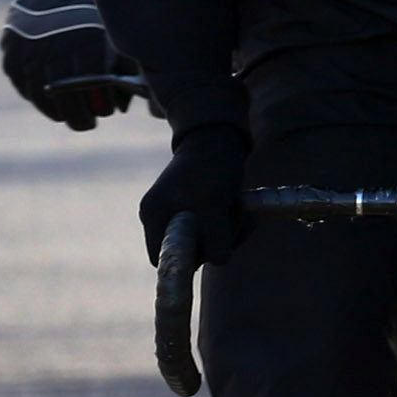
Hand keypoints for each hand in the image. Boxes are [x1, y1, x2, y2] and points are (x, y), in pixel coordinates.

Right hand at [1, 0, 137, 128]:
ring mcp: (29, 54)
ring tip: (67, 115)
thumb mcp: (112, 31)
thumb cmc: (88, 14)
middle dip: (79, 117)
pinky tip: (49, 100)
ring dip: (56, 111)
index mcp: (86, 41)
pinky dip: (37, 98)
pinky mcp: (11, 58)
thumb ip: (123, 66)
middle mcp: (55, 48)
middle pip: (66, 97)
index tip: (106, 111)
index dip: (100, 104)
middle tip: (87, 123)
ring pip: (42, 97)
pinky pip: (24, 87)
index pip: (93, 86)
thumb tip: (122, 104)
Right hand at [139, 123, 251, 265]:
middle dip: (219, 238)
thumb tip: (219, 261)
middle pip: (191, 251)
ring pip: (209, 240)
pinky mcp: (200, 208)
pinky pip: (218, 228)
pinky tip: (242, 204)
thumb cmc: (212, 165)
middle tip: (234, 213)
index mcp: (154, 215)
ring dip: (231, 228)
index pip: (164, 259)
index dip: (191, 257)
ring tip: (238, 204)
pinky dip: (234, 220)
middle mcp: (162, 216)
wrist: (220, 136)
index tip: (216, 242)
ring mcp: (180, 212)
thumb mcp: (214, 200)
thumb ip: (214, 233)